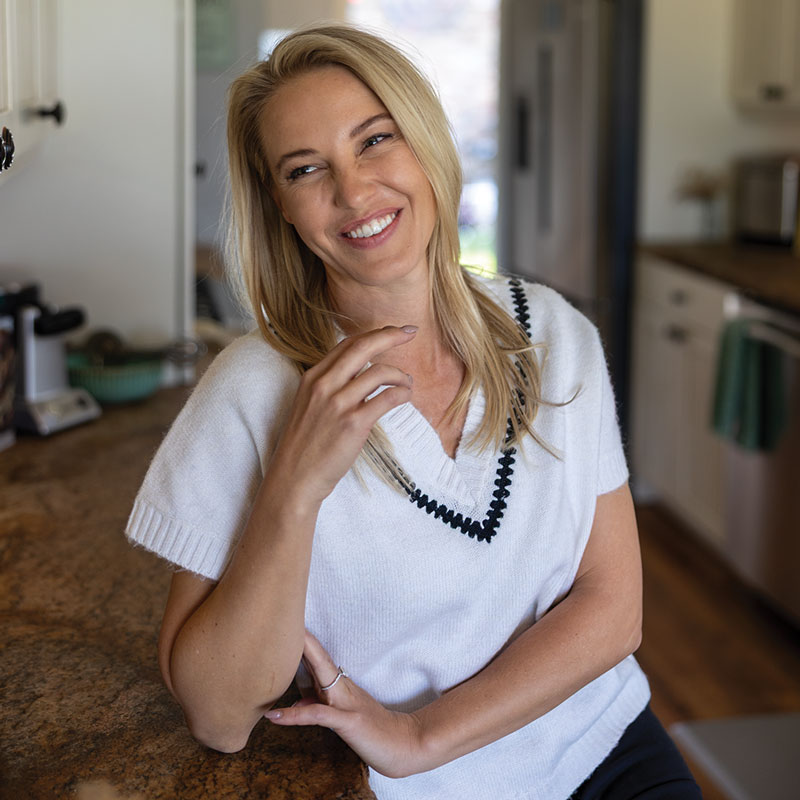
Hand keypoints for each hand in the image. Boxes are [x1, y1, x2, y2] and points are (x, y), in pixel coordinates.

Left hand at [264, 631, 428, 778]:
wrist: (402, 745)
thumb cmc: (372, 730)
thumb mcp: (342, 716)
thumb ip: (320, 706)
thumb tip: (298, 701)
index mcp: (340, 684)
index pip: (318, 656)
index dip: (302, 640)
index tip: (283, 623)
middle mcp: (342, 687)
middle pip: (319, 657)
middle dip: (301, 637)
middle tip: (280, 616)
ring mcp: (346, 703)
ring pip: (322, 675)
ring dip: (302, 660)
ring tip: (276, 652)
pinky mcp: (348, 721)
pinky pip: (319, 715)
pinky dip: (296, 714)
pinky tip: (275, 716)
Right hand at [268, 326, 415, 506]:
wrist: (294, 478)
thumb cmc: (305, 446)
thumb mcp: (309, 405)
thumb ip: (331, 387)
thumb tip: (362, 375)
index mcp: (312, 377)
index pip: (347, 344)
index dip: (373, 334)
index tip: (392, 331)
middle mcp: (324, 385)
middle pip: (364, 347)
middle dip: (391, 335)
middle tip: (411, 332)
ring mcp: (338, 403)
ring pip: (380, 372)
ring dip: (401, 375)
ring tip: (407, 384)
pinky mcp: (354, 423)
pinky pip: (388, 398)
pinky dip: (402, 393)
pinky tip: (405, 397)